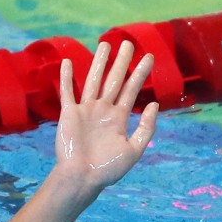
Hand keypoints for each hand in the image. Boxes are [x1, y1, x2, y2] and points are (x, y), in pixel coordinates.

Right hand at [54, 41, 158, 192]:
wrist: (83, 178)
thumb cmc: (108, 169)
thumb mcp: (134, 150)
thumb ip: (145, 128)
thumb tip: (155, 105)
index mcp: (119, 118)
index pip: (132, 90)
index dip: (140, 74)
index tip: (149, 57)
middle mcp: (103, 110)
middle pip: (114, 80)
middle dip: (122, 62)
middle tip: (129, 43)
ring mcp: (86, 111)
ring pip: (93, 81)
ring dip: (98, 63)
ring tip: (105, 45)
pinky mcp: (69, 114)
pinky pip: (68, 92)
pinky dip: (66, 78)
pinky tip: (67, 62)